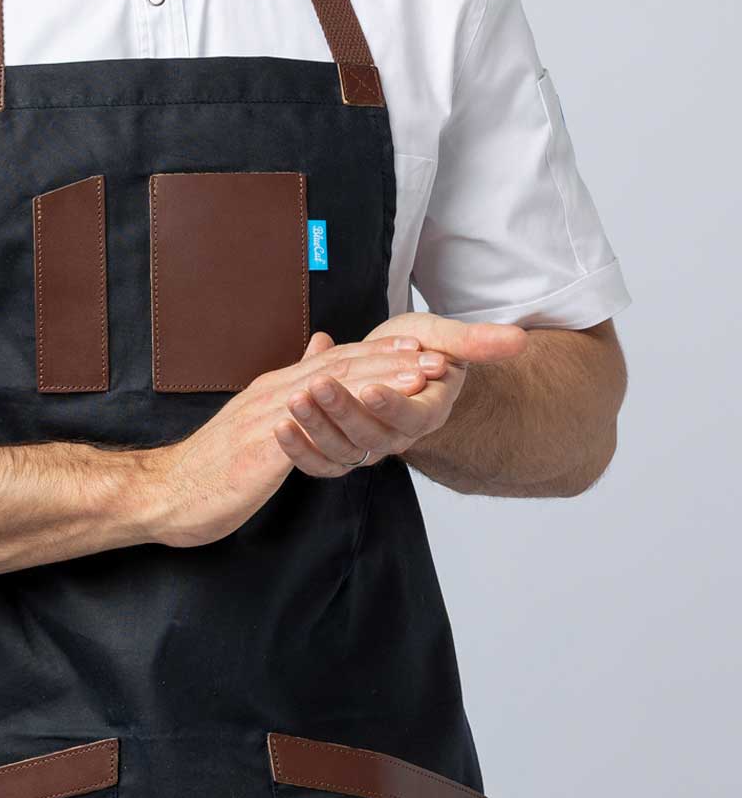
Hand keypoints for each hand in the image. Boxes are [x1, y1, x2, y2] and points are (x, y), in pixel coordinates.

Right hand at [140, 330, 441, 547]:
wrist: (167, 492)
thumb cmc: (211, 466)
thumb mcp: (253, 422)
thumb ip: (286, 391)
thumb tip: (316, 353)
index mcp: (273, 390)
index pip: (333, 363)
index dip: (378, 355)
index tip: (419, 349)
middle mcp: (272, 394)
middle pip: (340, 368)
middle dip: (392, 361)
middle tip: (437, 356)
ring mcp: (266, 417)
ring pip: (329, 389)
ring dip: (377, 381)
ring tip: (419, 377)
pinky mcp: (261, 446)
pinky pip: (308, 424)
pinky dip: (341, 413)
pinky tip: (369, 415)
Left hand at [274, 314, 527, 479]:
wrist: (399, 366)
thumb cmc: (425, 349)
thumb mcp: (447, 337)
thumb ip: (478, 341)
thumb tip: (519, 341)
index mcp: (427, 412)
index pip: (411, 417)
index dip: (391, 404)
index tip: (370, 386)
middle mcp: (398, 436)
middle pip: (371, 435)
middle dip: (342, 410)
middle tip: (316, 385)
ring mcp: (368, 446)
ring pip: (342, 449)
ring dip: (314, 427)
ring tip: (292, 399)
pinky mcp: (341, 448)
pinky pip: (319, 460)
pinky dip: (298, 447)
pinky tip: (278, 425)